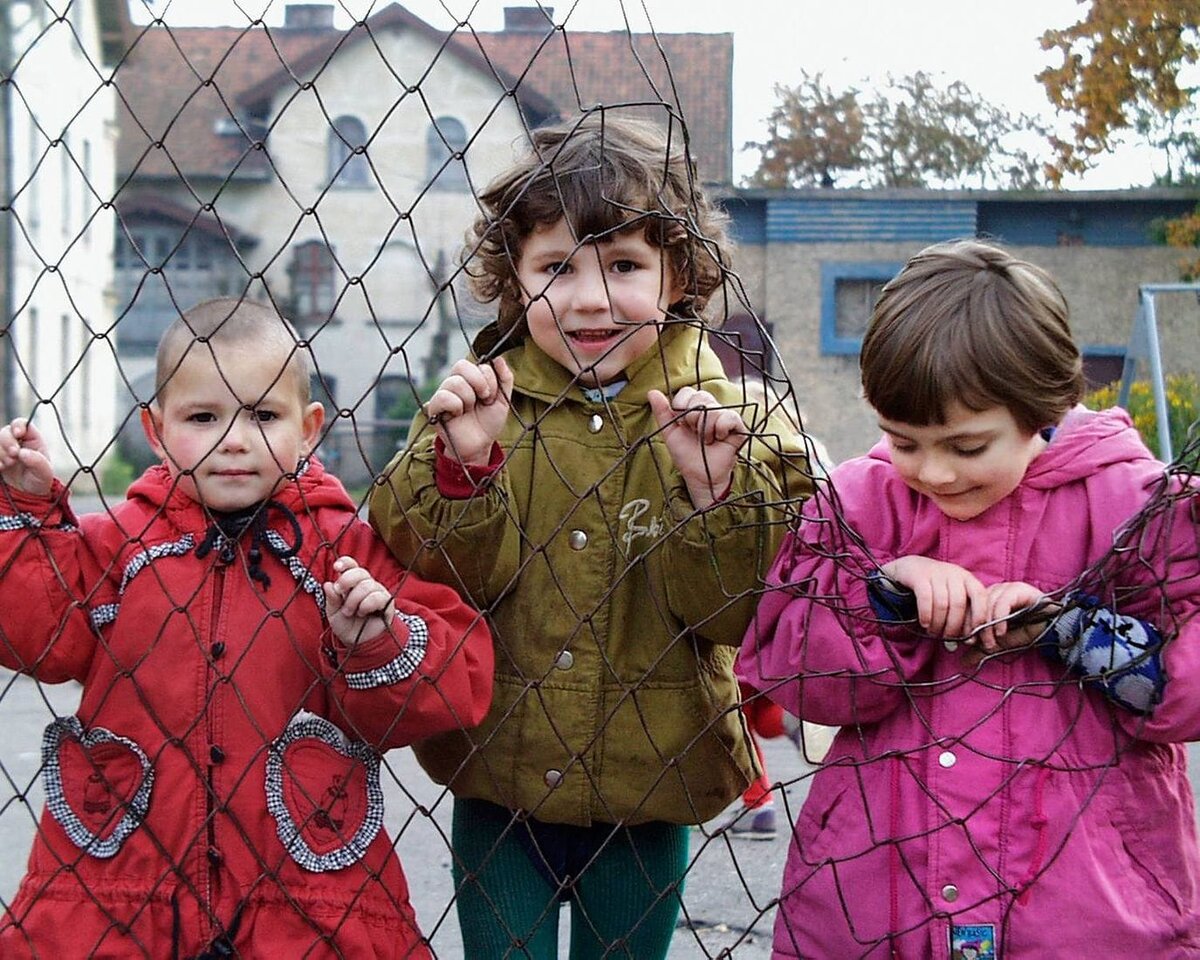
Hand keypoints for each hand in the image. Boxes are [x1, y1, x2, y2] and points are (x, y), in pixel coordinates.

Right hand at [0, 418, 53, 495]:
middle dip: (7, 443)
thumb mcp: (44, 473)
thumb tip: (23, 452)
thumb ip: (37, 462)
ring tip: (7, 465)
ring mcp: (4, 449)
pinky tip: (0, 468)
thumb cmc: (39, 480)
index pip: (21, 424)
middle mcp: (16, 441)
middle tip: (13, 456)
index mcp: (32, 439)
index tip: (18, 434)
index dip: (17, 426)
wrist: (26, 494)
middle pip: (5, 431)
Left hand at [323, 556, 394, 646]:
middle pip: (360, 572)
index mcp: (352, 583)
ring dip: (354, 600)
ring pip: (367, 585)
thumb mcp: (333, 613)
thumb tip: (328, 584)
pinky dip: (366, 604)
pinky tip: (363, 612)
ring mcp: (378, 592)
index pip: (352, 565)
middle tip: (341, 594)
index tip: (337, 567)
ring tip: (350, 612)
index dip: (345, 562)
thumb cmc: (347, 625)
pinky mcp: (387, 602)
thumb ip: (331, 599)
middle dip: (347, 581)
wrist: (359, 642)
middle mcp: (366, 584)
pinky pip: (377, 596)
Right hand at [425, 357, 512, 466]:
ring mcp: (443, 393)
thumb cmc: (488, 422)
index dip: (488, 378)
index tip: (491, 396)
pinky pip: (443, 397)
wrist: (480, 445)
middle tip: (483, 400)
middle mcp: (454, 382)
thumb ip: (504, 378)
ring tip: (469, 410)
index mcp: (469, 378)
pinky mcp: (434, 408)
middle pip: (461, 365)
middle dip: (479, 384)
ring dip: (469, 399)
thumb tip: (499, 358)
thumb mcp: (502, 399)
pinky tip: (458, 415)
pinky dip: (456, 406)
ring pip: (454, 382)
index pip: (476, 363)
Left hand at [648, 387, 747, 508]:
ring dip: (705, 429)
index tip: (682, 424)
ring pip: (713, 409)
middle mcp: (710, 408)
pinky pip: (729, 417)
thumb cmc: (686, 454)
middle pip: (700, 396)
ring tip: (707, 440)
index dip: (681, 407)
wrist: (699, 475)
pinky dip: (721, 430)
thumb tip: (652, 392)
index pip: (687, 392)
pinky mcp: (738, 426)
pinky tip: (719, 439)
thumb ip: (662, 412)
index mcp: (694, 407)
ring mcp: (725, 416)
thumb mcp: (670, 432)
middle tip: (694, 433)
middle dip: (692, 418)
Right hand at [879, 555, 986, 639]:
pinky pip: (925, 598)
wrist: (910, 568)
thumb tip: (970, 641)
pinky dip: (926, 614)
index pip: (980, 596)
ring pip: (941, 603)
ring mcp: (936, 573)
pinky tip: (924, 623)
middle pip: (958, 604)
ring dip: (938, 623)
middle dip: (953, 626)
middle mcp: (954, 574)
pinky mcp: (919, 576)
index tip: (974, 634)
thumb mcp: (952, 596)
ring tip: (933, 632)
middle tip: (947, 638)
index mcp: (967, 579)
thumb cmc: (935, 588)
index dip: (979, 615)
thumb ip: (963, 615)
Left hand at [964, 580, 1056, 664]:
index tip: (967, 642)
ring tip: (990, 642)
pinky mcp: (1020, 589)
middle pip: (976, 605)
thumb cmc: (1025, 632)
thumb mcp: (999, 643)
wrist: (1051, 629)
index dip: (965, 624)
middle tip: (975, 643)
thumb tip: (963, 662)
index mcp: (987, 599)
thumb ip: (981, 649)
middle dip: (974, 626)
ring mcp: (1007, 588)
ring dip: (986, 626)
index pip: (968, 607)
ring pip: (988, 605)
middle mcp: (995, 590)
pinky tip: (1001, 633)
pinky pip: (1003, 603)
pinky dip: (999, 619)